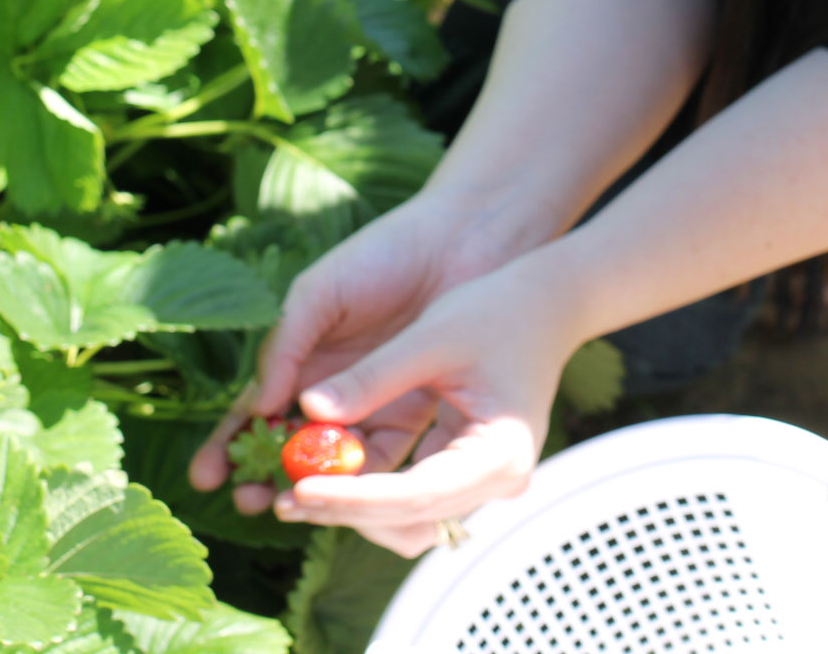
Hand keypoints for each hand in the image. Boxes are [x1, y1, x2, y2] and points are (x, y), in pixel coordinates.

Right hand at [187, 191, 554, 517]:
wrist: (459, 244)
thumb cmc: (381, 256)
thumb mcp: (320, 293)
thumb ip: (287, 344)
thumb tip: (258, 407)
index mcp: (300, 356)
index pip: (255, 410)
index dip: (227, 445)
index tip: (206, 477)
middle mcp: (331, 386)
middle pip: (289, 445)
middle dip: (265, 477)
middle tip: (248, 501)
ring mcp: (372, 402)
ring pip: (335, 459)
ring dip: (314, 487)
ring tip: (294, 505)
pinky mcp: (414, 410)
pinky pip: (387, 453)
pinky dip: (368, 477)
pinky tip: (353, 493)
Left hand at [265, 257, 582, 556]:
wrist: (546, 305)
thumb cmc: (497, 311)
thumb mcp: (430, 338)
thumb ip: (371, 378)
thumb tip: (307, 409)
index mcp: (497, 453)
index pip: (412, 495)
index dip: (351, 497)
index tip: (298, 489)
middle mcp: (497, 482)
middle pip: (407, 521)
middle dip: (343, 510)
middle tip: (281, 497)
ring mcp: (483, 482)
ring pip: (407, 522)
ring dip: (354, 509)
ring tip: (296, 487)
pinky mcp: (466, 472)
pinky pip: (412, 498)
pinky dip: (370, 491)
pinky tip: (327, 469)